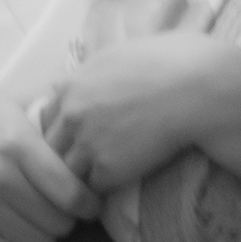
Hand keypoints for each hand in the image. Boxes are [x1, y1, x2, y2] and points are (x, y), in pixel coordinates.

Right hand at [0, 94, 100, 241]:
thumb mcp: (10, 111)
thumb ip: (47, 127)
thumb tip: (91, 144)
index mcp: (14, 143)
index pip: (69, 191)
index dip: (89, 204)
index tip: (91, 205)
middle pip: (58, 221)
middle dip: (68, 219)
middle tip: (63, 211)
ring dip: (47, 236)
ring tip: (40, 220)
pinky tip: (21, 234)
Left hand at [42, 33, 206, 192]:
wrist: (195, 88)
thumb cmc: (168, 61)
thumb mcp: (118, 54)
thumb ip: (91, 71)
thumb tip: (78, 78)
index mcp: (71, 85)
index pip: (46, 118)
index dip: (62, 127)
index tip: (79, 133)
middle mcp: (71, 116)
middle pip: (51, 146)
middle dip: (66, 153)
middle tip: (90, 157)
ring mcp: (86, 144)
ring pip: (66, 171)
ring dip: (82, 175)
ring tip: (103, 174)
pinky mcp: (107, 170)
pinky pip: (93, 187)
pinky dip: (104, 187)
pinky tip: (121, 180)